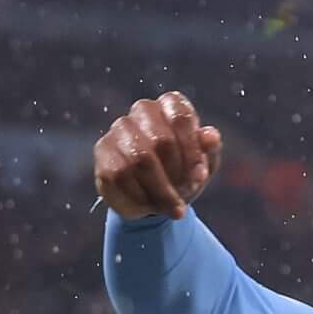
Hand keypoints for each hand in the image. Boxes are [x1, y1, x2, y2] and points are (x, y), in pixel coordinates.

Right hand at [94, 91, 222, 220]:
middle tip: (184, 196)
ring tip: (171, 208)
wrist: (154, 195)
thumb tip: (210, 136)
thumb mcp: (203, 165)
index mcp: (171, 105)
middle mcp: (143, 110)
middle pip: (161, 140)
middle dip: (176, 174)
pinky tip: (148, 206)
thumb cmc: (182, 173)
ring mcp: (119, 129)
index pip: (180, 118)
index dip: (192, 150)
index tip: (199, 177)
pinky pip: (119, 176)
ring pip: (139, 160)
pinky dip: (138, 196)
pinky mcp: (102, 151)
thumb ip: (209, 150)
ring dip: (159, 190)